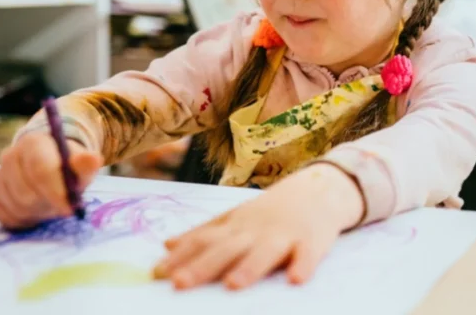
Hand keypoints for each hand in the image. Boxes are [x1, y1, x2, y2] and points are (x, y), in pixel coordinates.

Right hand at [0, 132, 102, 228]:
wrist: (50, 168)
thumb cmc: (68, 167)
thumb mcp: (81, 164)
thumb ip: (86, 164)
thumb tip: (93, 159)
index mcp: (33, 143)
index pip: (41, 170)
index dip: (56, 191)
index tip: (70, 208)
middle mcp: (10, 156)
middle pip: (27, 192)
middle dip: (48, 203)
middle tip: (64, 206)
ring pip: (18, 206)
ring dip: (39, 212)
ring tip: (52, 203)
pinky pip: (9, 216)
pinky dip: (27, 218)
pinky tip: (38, 208)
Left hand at [153, 164, 363, 290]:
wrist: (318, 190)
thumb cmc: (271, 211)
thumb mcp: (236, 218)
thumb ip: (205, 233)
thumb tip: (166, 246)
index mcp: (236, 226)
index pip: (204, 241)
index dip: (181, 258)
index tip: (156, 274)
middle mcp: (256, 230)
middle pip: (227, 249)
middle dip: (203, 266)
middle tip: (180, 284)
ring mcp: (284, 235)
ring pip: (265, 252)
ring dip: (250, 267)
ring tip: (233, 285)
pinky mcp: (311, 241)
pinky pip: (308, 255)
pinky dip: (303, 265)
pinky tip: (296, 280)